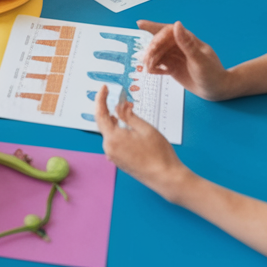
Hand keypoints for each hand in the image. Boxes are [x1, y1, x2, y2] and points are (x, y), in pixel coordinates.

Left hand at [93, 85, 189, 200]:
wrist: (166, 178)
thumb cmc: (159, 154)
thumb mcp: (145, 128)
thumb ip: (128, 115)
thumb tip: (118, 106)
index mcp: (113, 138)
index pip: (100, 114)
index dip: (100, 99)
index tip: (104, 88)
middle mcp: (109, 148)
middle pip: (103, 124)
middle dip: (108, 109)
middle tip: (117, 97)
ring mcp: (113, 156)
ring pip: (109, 133)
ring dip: (115, 121)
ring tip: (125, 111)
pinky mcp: (119, 162)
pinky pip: (114, 143)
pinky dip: (118, 132)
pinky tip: (128, 128)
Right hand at [136, 20, 233, 100]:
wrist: (216, 90)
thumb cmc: (212, 73)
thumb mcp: (199, 59)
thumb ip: (186, 43)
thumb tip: (177, 24)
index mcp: (187, 39)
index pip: (168, 31)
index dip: (153, 27)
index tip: (140, 24)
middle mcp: (180, 46)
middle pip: (160, 42)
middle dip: (151, 48)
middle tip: (146, 58)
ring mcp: (175, 56)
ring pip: (158, 53)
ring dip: (151, 59)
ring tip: (148, 68)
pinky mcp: (173, 67)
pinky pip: (159, 64)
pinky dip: (154, 67)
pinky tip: (153, 72)